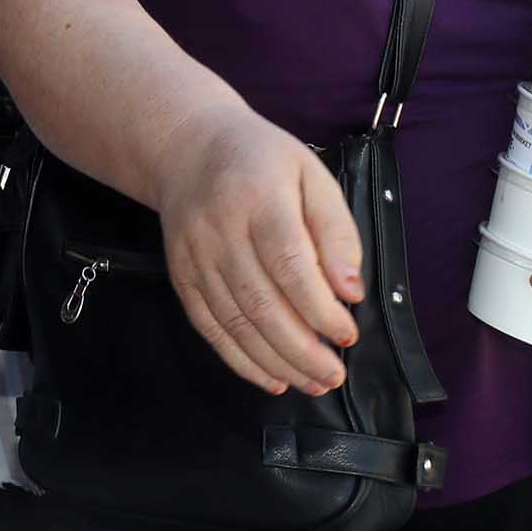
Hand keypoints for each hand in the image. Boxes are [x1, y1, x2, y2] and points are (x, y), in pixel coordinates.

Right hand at [146, 102, 362, 395]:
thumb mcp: (311, 176)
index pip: (289, 264)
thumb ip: (336, 231)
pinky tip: (271, 378)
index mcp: (258, 198)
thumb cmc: (262, 161)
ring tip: (313, 383)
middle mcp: (219, 229)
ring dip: (276, 362)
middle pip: (260, 302)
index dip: (319, 308)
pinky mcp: (181, 275)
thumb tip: (350, 291)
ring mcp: (194, 255)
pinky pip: (208, 327)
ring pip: (234, 322)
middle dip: (302, 349)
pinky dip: (239, 360)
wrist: (188, 147)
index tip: (348, 335)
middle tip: (335, 375)